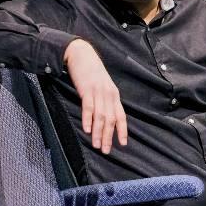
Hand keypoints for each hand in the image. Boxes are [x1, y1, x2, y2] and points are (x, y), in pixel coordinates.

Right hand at [63, 39, 126, 153]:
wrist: (82, 55)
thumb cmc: (92, 72)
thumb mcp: (103, 86)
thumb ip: (105, 100)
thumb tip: (105, 117)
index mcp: (114, 95)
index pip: (121, 116)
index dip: (122, 130)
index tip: (123, 144)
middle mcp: (109, 95)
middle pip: (111, 119)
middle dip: (109, 137)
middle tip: (106, 150)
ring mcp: (98, 92)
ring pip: (100, 116)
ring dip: (98, 133)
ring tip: (96, 145)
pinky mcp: (87, 89)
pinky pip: (88, 107)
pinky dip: (88, 119)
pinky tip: (87, 130)